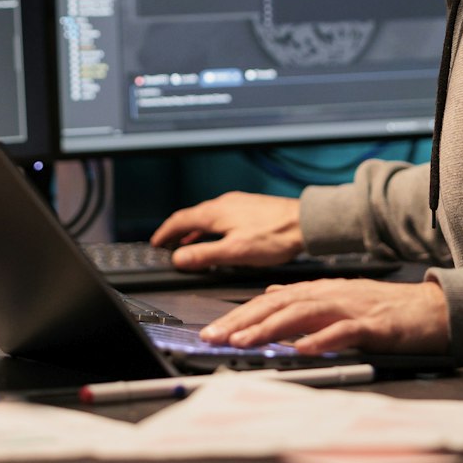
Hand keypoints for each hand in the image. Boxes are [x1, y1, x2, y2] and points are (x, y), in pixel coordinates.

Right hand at [150, 192, 304, 269]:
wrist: (305, 222)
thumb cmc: (274, 236)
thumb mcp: (235, 252)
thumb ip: (205, 255)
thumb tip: (179, 259)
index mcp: (215, 212)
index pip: (180, 220)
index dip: (165, 232)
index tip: (156, 242)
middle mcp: (224, 203)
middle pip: (192, 216)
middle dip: (177, 230)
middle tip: (167, 243)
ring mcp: (238, 203)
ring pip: (208, 215)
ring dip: (194, 229)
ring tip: (188, 243)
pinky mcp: (250, 207)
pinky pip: (222, 216)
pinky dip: (211, 227)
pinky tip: (220, 237)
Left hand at [201, 276, 451, 355]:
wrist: (432, 308)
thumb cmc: (386, 309)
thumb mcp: (339, 297)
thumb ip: (303, 298)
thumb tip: (270, 296)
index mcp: (319, 291)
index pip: (269, 302)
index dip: (238, 316)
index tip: (211, 332)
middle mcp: (330, 295)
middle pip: (278, 306)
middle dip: (242, 322)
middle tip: (214, 338)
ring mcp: (351, 308)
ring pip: (303, 315)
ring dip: (270, 329)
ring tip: (245, 342)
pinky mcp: (373, 325)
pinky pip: (344, 332)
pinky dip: (322, 340)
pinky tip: (302, 349)